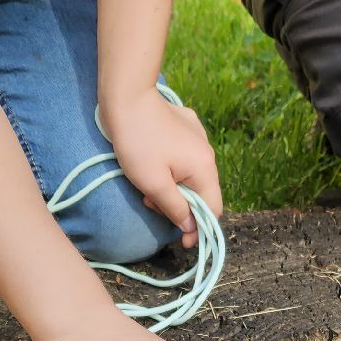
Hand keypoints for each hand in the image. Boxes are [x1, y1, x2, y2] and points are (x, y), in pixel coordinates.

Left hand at [99, 86, 222, 249]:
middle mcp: (207, 153)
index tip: (183, 243)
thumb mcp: (153, 184)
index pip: (213, 209)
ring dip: (173, 188)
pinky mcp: (187, 126)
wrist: (127, 98)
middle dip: (180, 206)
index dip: (200, 229)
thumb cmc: (138, 143)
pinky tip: (152, 163)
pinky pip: (185, 157)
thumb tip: (190, 226)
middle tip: (150, 202)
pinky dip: (172, 169)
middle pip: (202, 193)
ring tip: (147, 184)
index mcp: (204, 168)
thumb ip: (175, 208)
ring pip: (192, 175)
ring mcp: (198, 137)